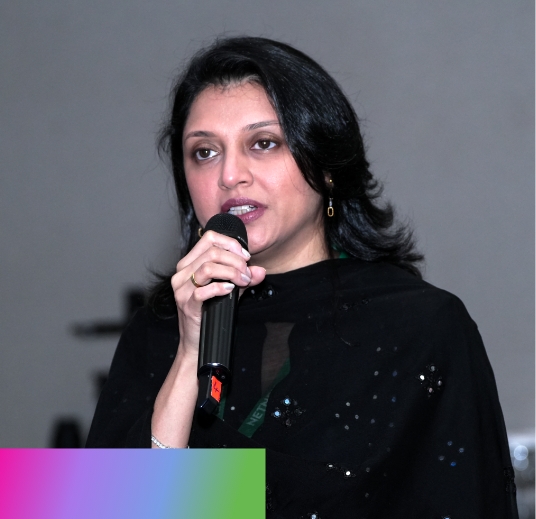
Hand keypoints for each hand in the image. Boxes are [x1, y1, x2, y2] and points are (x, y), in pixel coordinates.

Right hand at [171, 230, 265, 358]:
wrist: (197, 342)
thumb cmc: (209, 313)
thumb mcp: (229, 290)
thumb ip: (243, 278)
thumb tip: (260, 271)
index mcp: (189, 263)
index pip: (209, 238)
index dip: (231, 244)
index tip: (245, 256)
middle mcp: (182, 273)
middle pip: (212, 252)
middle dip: (235, 260)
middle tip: (247, 273)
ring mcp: (182, 289)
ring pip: (207, 267)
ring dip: (231, 272)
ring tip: (243, 281)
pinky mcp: (186, 304)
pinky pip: (203, 291)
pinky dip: (220, 288)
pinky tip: (230, 290)